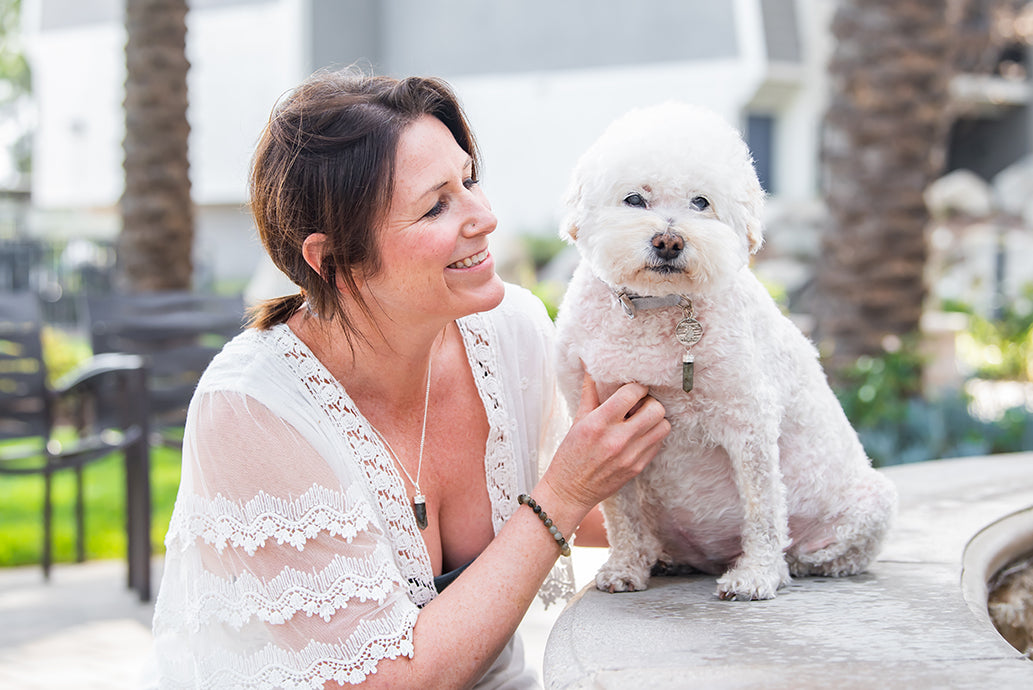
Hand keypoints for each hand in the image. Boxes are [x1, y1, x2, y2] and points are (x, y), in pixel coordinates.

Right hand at [542, 371, 669, 516]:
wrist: (570, 491)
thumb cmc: (571, 453)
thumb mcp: (577, 420)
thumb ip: (590, 392)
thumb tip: (589, 364)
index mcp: (599, 423)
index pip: (632, 393)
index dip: (636, 387)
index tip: (632, 389)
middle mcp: (617, 439)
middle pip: (656, 409)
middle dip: (649, 402)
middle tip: (639, 405)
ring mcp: (631, 456)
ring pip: (663, 426)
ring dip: (655, 419)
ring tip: (641, 420)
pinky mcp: (638, 468)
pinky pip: (659, 443)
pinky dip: (653, 435)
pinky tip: (639, 435)